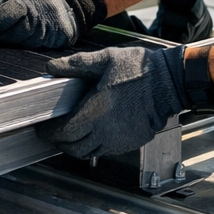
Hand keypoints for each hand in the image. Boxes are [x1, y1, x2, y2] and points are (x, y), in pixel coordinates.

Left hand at [0, 0, 106, 48]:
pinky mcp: (54, 43)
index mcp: (25, 1)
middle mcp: (37, 16)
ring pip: (19, 46)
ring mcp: (47, 32)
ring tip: (3, 38)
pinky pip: (32, 51)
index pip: (2, 18)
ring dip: (8, 45)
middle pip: (9, 36)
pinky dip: (21, 49)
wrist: (68, 2)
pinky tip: (18, 44)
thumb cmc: (34, 1)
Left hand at [37, 45, 188, 158]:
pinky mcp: (129, 143)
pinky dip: (93, 147)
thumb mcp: (105, 59)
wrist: (169, 83)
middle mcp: (106, 131)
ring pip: (88, 153)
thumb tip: (51, 68)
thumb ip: (76, 65)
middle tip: (53, 132)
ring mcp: (118, 140)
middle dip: (59, 141)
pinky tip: (92, 134)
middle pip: (73, 147)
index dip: (50, 133)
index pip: (64, 132)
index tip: (44, 128)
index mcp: (96, 111)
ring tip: (70, 135)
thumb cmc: (140, 70)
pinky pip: (105, 152)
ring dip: (75, 147)